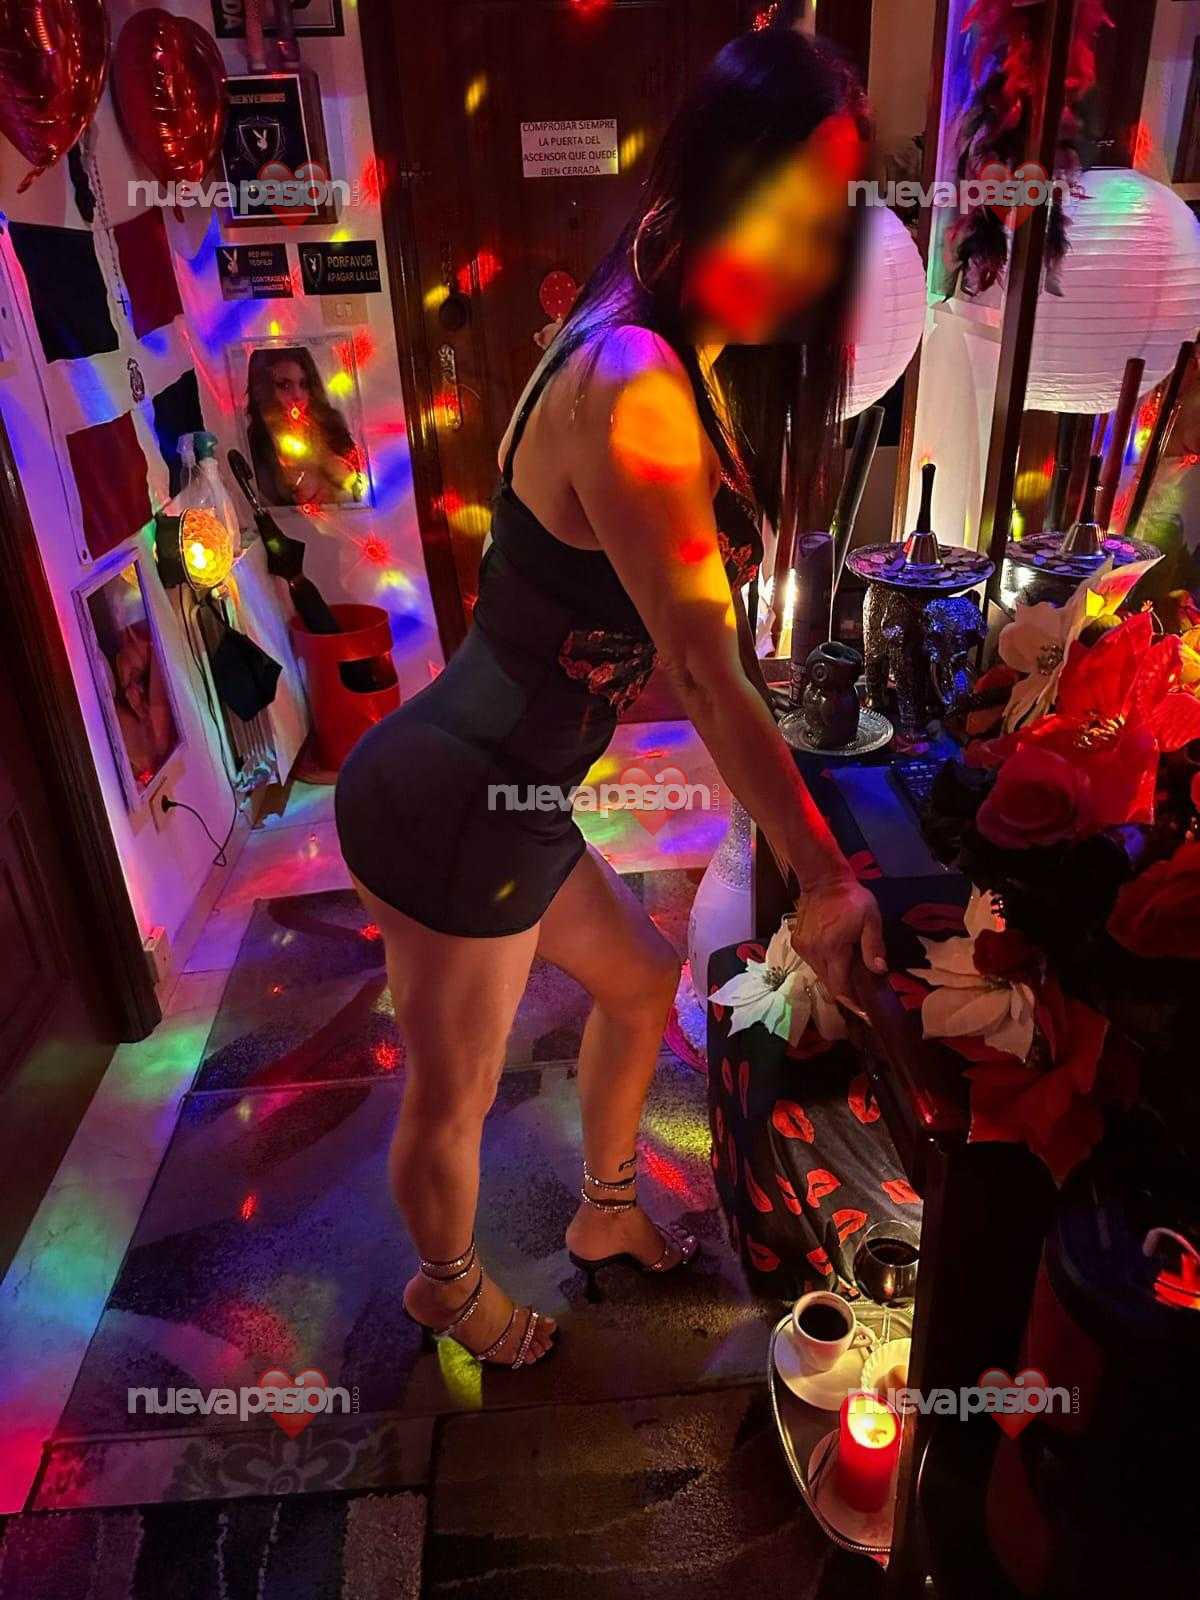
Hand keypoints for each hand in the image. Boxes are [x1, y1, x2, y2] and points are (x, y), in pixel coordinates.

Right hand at [791, 874, 887, 1000]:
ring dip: (835, 977)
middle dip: (845, 990)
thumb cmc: (851, 899)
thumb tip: (879, 970)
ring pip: (820, 975)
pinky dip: (825, 965)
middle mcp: (815, 953)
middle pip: (829, 984)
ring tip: (849, 970)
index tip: (864, 1011)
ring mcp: (803, 949)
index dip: (852, 1002)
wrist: (822, 880)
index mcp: (833, 949)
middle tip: (861, 990)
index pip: (840, 987)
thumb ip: (874, 946)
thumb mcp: (871, 918)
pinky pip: (813, 964)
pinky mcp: (798, 944)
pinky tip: (835, 956)